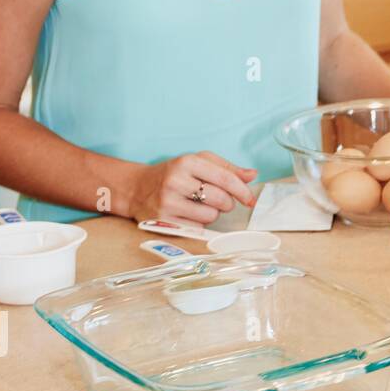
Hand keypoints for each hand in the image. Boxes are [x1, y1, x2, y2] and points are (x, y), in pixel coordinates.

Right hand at [125, 151, 257, 223]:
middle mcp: (176, 181)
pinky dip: (199, 223)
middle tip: (219, 200)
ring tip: (200, 205)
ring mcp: (168, 202)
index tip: (251, 200)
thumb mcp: (197, 163)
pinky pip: (198, 228)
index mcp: (187, 162)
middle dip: (227, 203)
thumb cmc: (173, 174)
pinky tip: (188, 214)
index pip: (225, 178)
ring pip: (211, 216)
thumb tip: (252, 175)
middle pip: (221, 199)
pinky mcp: (163, 221)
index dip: (243, 191)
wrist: (136, 188)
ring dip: (213, 213)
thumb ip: (226, 168)